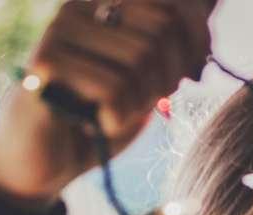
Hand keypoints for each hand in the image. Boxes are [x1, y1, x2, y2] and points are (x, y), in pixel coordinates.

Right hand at [0, 0, 215, 205]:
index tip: (193, 74)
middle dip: (167, 78)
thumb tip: (206, 38)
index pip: (172, 2)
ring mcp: (60, 30)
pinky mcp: (46, 61)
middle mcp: (81, 5)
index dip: (197, 39)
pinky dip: (117, 118)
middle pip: (161, 30)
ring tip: (115, 113)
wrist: (47, 160)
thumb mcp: (147, 83)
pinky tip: (97, 123)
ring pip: (141, 58)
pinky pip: (114, 88)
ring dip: (140, 102)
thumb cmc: (100, 118)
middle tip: (145, 103)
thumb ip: (171, 53)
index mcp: (106, 1)